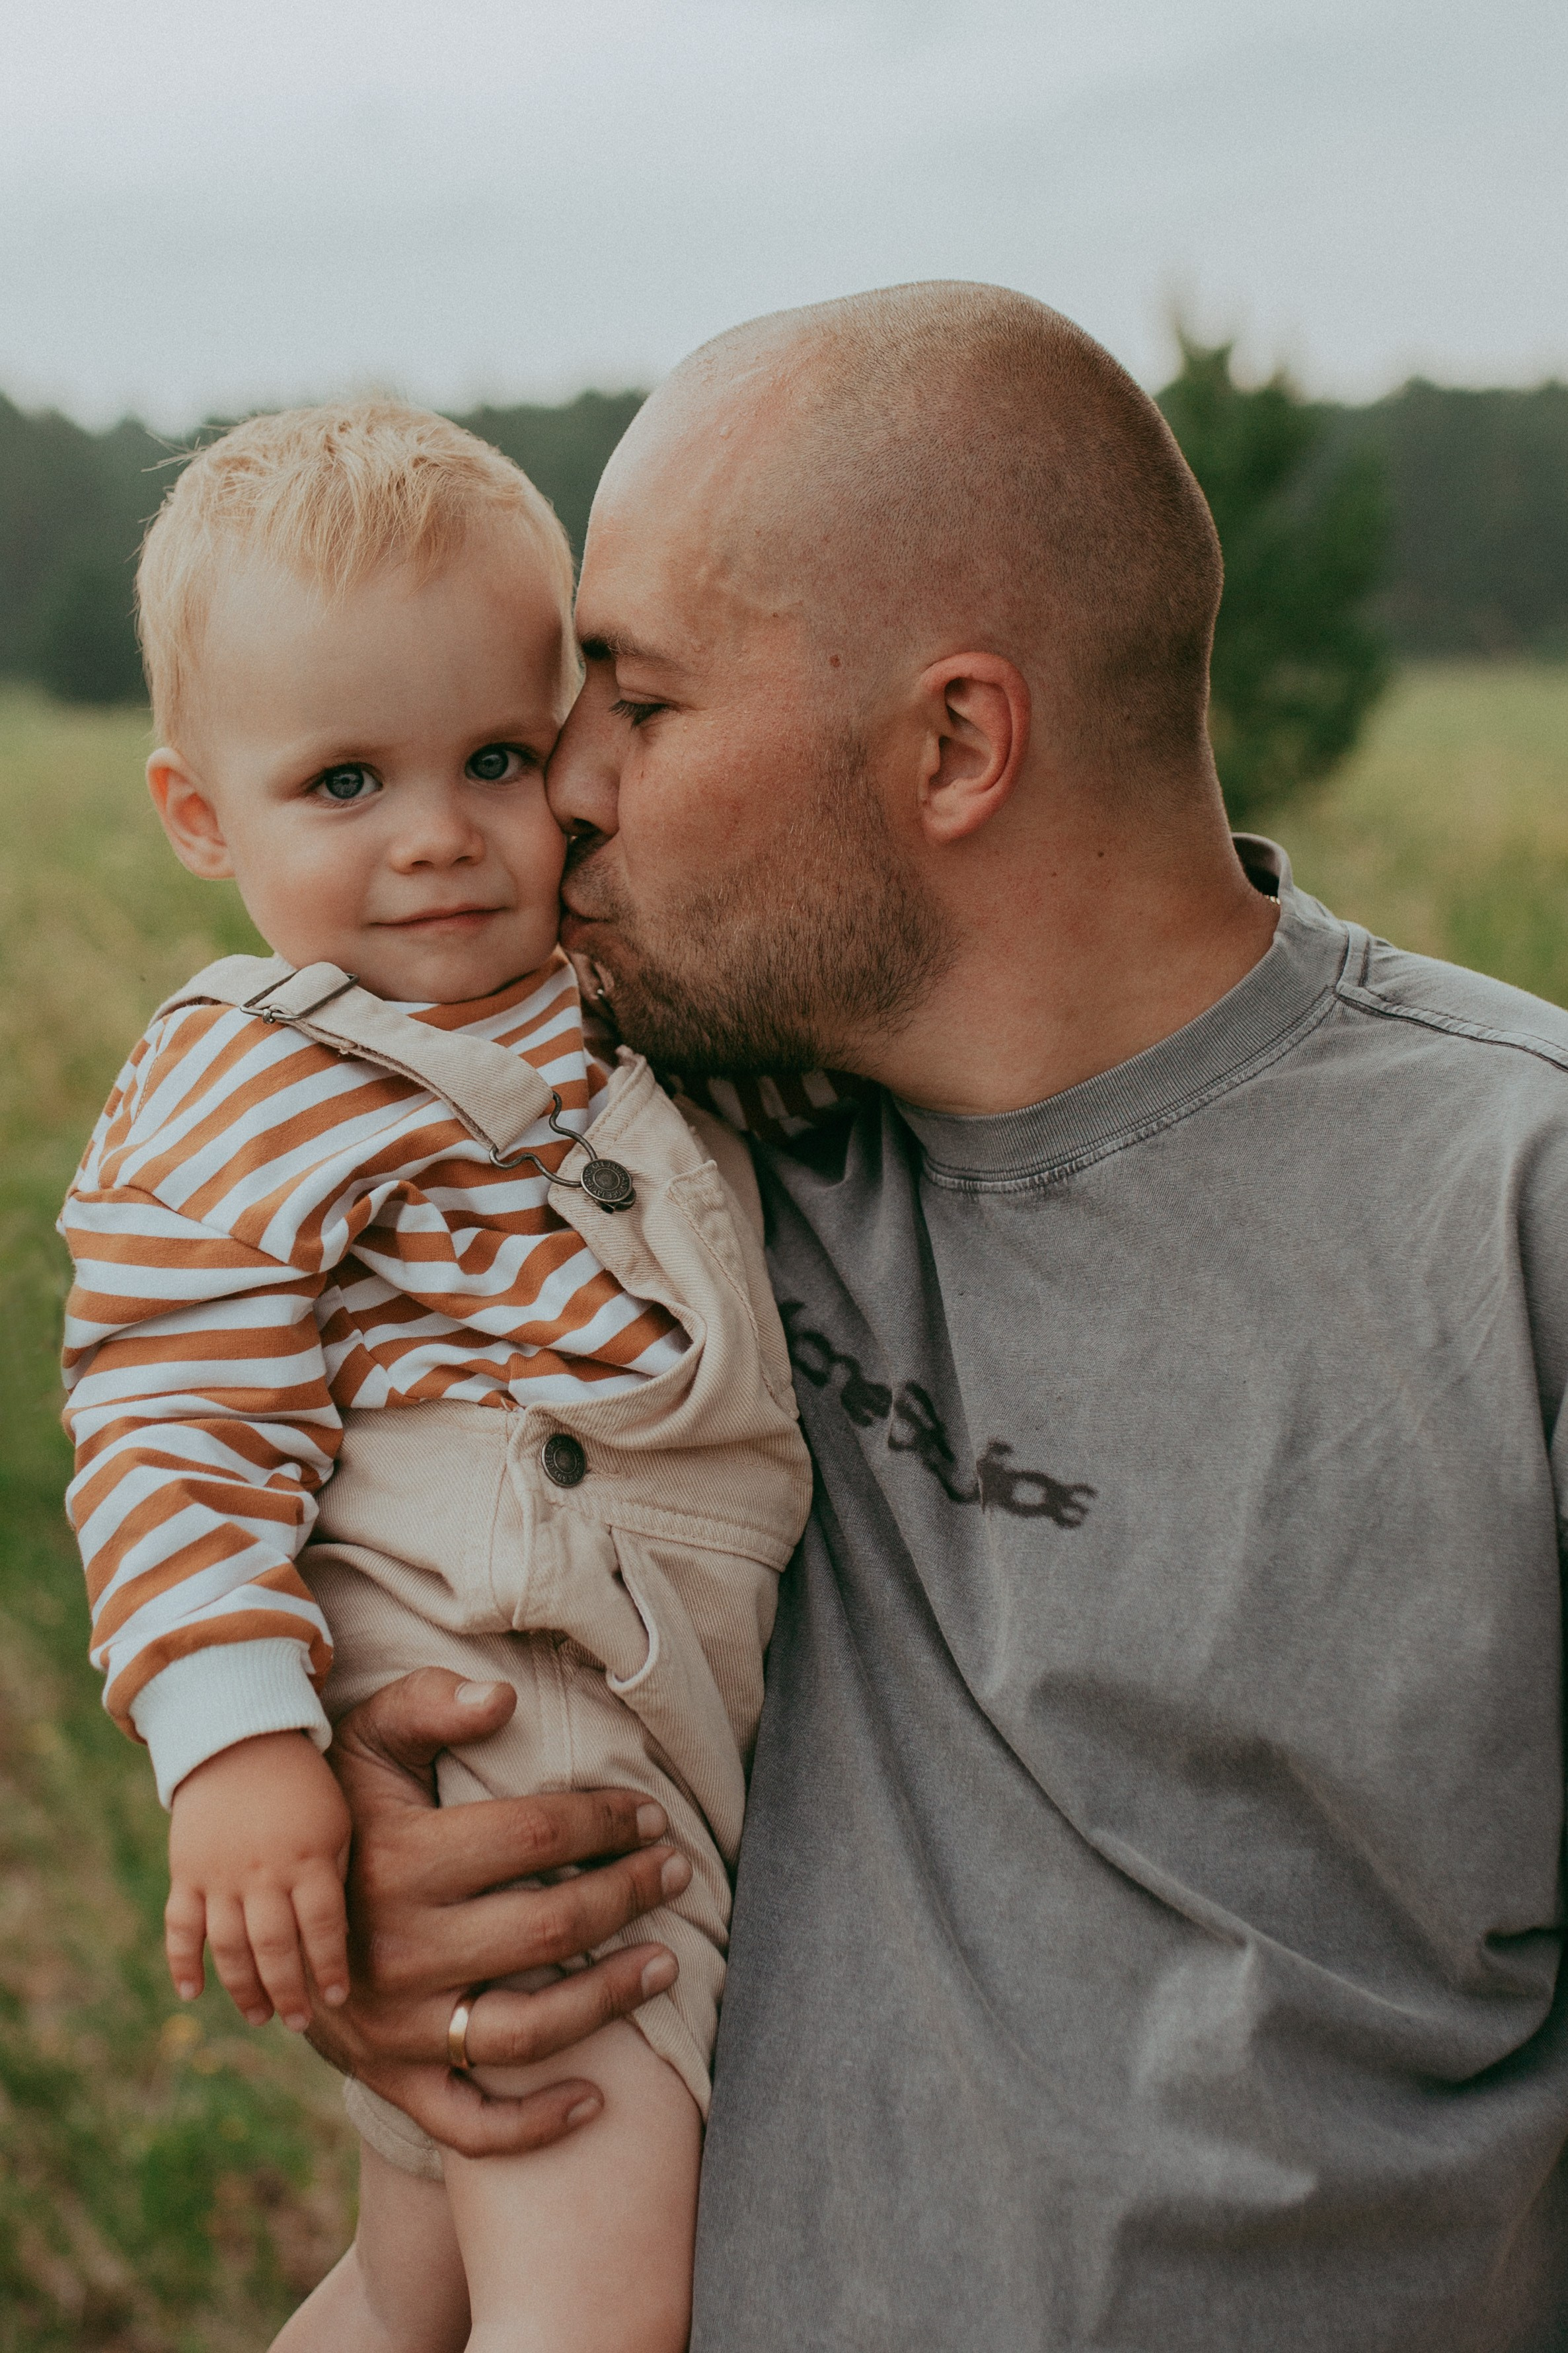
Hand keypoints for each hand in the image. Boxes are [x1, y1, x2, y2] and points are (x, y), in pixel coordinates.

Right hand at [167, 1730, 351, 2030]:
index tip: (338, 1998)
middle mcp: (263, 1872)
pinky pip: (179, 1926)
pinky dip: (182, 1962)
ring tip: (259, 2017)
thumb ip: (333, 1879)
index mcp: (308, 1858)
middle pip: (275, 1948)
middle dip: (289, 1992)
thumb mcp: (335, 1823)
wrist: (241, 1741)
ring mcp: (219, 1875)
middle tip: (299, 2023)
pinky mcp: (186, 1872)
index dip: (330, 1967)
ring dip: (242, 1989)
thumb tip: (337, 1941)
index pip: (323, 1927)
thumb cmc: (302, 1786)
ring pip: (228, 1947)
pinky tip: (192, 1993)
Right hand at [306, 1668, 689, 2157]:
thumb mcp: (366, 1742)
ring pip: (528, 2027)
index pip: (534, 1836)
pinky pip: (470, 2124)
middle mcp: (400, 1949)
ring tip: (667, 1962)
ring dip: (610, 1997)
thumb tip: (503, 1696)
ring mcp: (397, 2026)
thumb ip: (429, 1705)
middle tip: (677, 1870)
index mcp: (401, 1860)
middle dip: (628, 1894)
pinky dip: (534, 2124)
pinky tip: (595, 2099)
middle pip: (548, 1927)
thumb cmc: (342, 1812)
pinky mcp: (393, 2080)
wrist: (261, 1912)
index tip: (650, 1814)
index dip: (605, 1821)